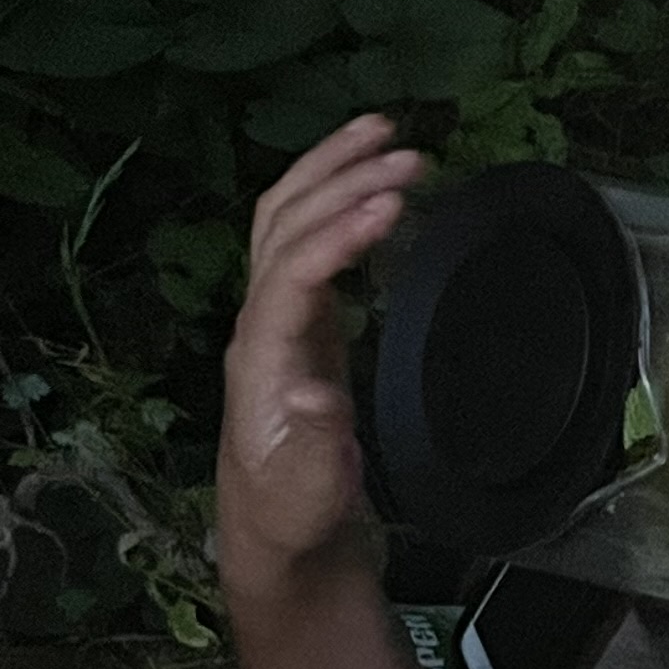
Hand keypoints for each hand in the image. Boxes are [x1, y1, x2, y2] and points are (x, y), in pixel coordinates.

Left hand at [219, 114, 424, 575]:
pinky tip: (377, 190)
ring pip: (290, 221)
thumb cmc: (296, 512)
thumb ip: (315, 446)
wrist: (282, 533)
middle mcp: (262, 324)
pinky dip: (339, 203)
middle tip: (406, 152)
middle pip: (284, 223)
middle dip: (339, 178)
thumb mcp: (307, 492)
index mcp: (263, 357)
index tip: (391, 204)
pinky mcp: (303, 325)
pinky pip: (311, 243)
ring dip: (331, 171)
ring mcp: (279, 319)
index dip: (339, 233)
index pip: (293, 271)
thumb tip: (321, 398)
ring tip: (383, 135)